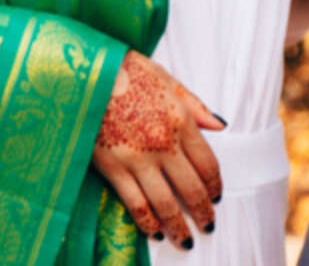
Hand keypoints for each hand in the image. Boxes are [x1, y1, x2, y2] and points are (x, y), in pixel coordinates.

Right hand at [91, 51, 226, 247]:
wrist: (87, 72)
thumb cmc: (127, 70)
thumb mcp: (168, 79)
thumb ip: (196, 105)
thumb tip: (221, 125)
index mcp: (182, 121)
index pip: (207, 163)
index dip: (214, 184)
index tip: (217, 197)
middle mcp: (164, 144)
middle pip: (190, 187)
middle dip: (202, 210)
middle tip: (209, 225)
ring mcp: (137, 158)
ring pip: (164, 202)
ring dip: (178, 224)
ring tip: (186, 239)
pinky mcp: (112, 167)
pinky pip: (134, 201)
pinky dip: (146, 221)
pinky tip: (154, 232)